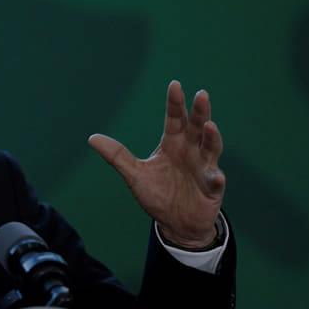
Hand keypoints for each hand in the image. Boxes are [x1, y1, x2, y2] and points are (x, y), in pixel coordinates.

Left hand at [88, 80, 224, 248]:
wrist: (176, 223)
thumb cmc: (159, 194)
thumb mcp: (135, 174)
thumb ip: (117, 156)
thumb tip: (91, 137)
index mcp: (172, 145)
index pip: (174, 120)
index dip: (175, 103)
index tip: (174, 85)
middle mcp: (191, 151)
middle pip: (196, 127)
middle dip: (199, 111)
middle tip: (200, 94)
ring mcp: (204, 168)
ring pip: (211, 148)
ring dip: (212, 138)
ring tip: (209, 125)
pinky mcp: (212, 188)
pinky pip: (215, 181)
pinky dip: (216, 177)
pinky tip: (216, 175)